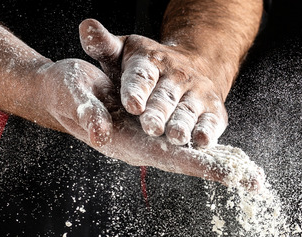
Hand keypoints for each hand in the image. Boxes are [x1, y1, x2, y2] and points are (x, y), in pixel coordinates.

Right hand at [38, 59, 261, 189]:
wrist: (61, 92)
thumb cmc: (66, 92)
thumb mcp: (74, 95)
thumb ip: (87, 113)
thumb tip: (101, 133)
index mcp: (129, 143)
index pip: (172, 158)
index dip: (200, 166)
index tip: (228, 176)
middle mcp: (145, 146)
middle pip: (190, 163)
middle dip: (222, 172)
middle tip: (255, 183)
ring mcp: (152, 140)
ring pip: (193, 155)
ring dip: (223, 165)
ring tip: (254, 177)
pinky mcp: (155, 131)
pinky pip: (188, 144)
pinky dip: (211, 150)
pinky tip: (232, 157)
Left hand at [79, 18, 227, 147]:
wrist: (193, 67)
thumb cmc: (148, 68)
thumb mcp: (124, 52)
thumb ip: (103, 46)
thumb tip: (87, 27)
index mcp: (152, 61)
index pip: (142, 76)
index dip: (137, 90)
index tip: (132, 105)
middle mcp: (178, 76)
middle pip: (165, 98)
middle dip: (159, 113)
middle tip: (151, 127)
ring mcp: (198, 94)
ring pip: (188, 112)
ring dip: (183, 125)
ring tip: (177, 137)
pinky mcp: (214, 111)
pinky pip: (211, 122)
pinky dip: (208, 132)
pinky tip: (202, 143)